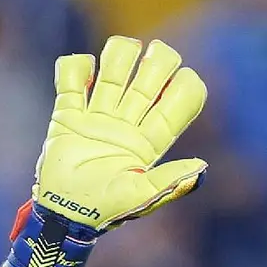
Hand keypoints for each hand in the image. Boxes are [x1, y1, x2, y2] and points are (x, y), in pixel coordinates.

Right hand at [8, 36, 206, 266]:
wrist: (63, 214)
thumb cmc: (104, 210)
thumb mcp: (141, 198)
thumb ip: (171, 182)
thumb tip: (203, 168)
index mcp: (151, 139)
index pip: (179, 99)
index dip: (185, 84)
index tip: (180, 81)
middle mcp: (129, 120)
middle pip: (153, 72)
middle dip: (158, 58)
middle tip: (150, 59)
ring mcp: (99, 113)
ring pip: (116, 63)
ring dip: (119, 52)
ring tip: (113, 63)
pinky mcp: (69, 112)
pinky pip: (72, 75)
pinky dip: (75, 66)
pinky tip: (80, 78)